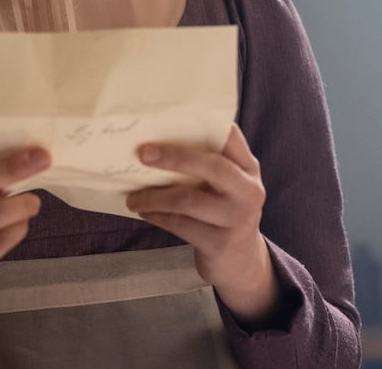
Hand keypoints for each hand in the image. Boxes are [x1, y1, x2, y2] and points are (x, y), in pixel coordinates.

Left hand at [125, 124, 282, 327]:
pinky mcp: (219, 243)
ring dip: (155, 197)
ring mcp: (236, 219)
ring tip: (133, 198)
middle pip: (212, 166)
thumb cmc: (224, 212)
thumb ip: (208, 165)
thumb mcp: (227, 186)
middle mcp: (248, 191)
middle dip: (175, 157)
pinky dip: (158, 216)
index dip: (204, 123)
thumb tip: (158, 142)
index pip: (231, 137)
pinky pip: (181, 225)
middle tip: (143, 153)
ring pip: (189, 200)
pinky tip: (145, 212)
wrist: (241, 262)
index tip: (170, 120)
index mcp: (248, 168)